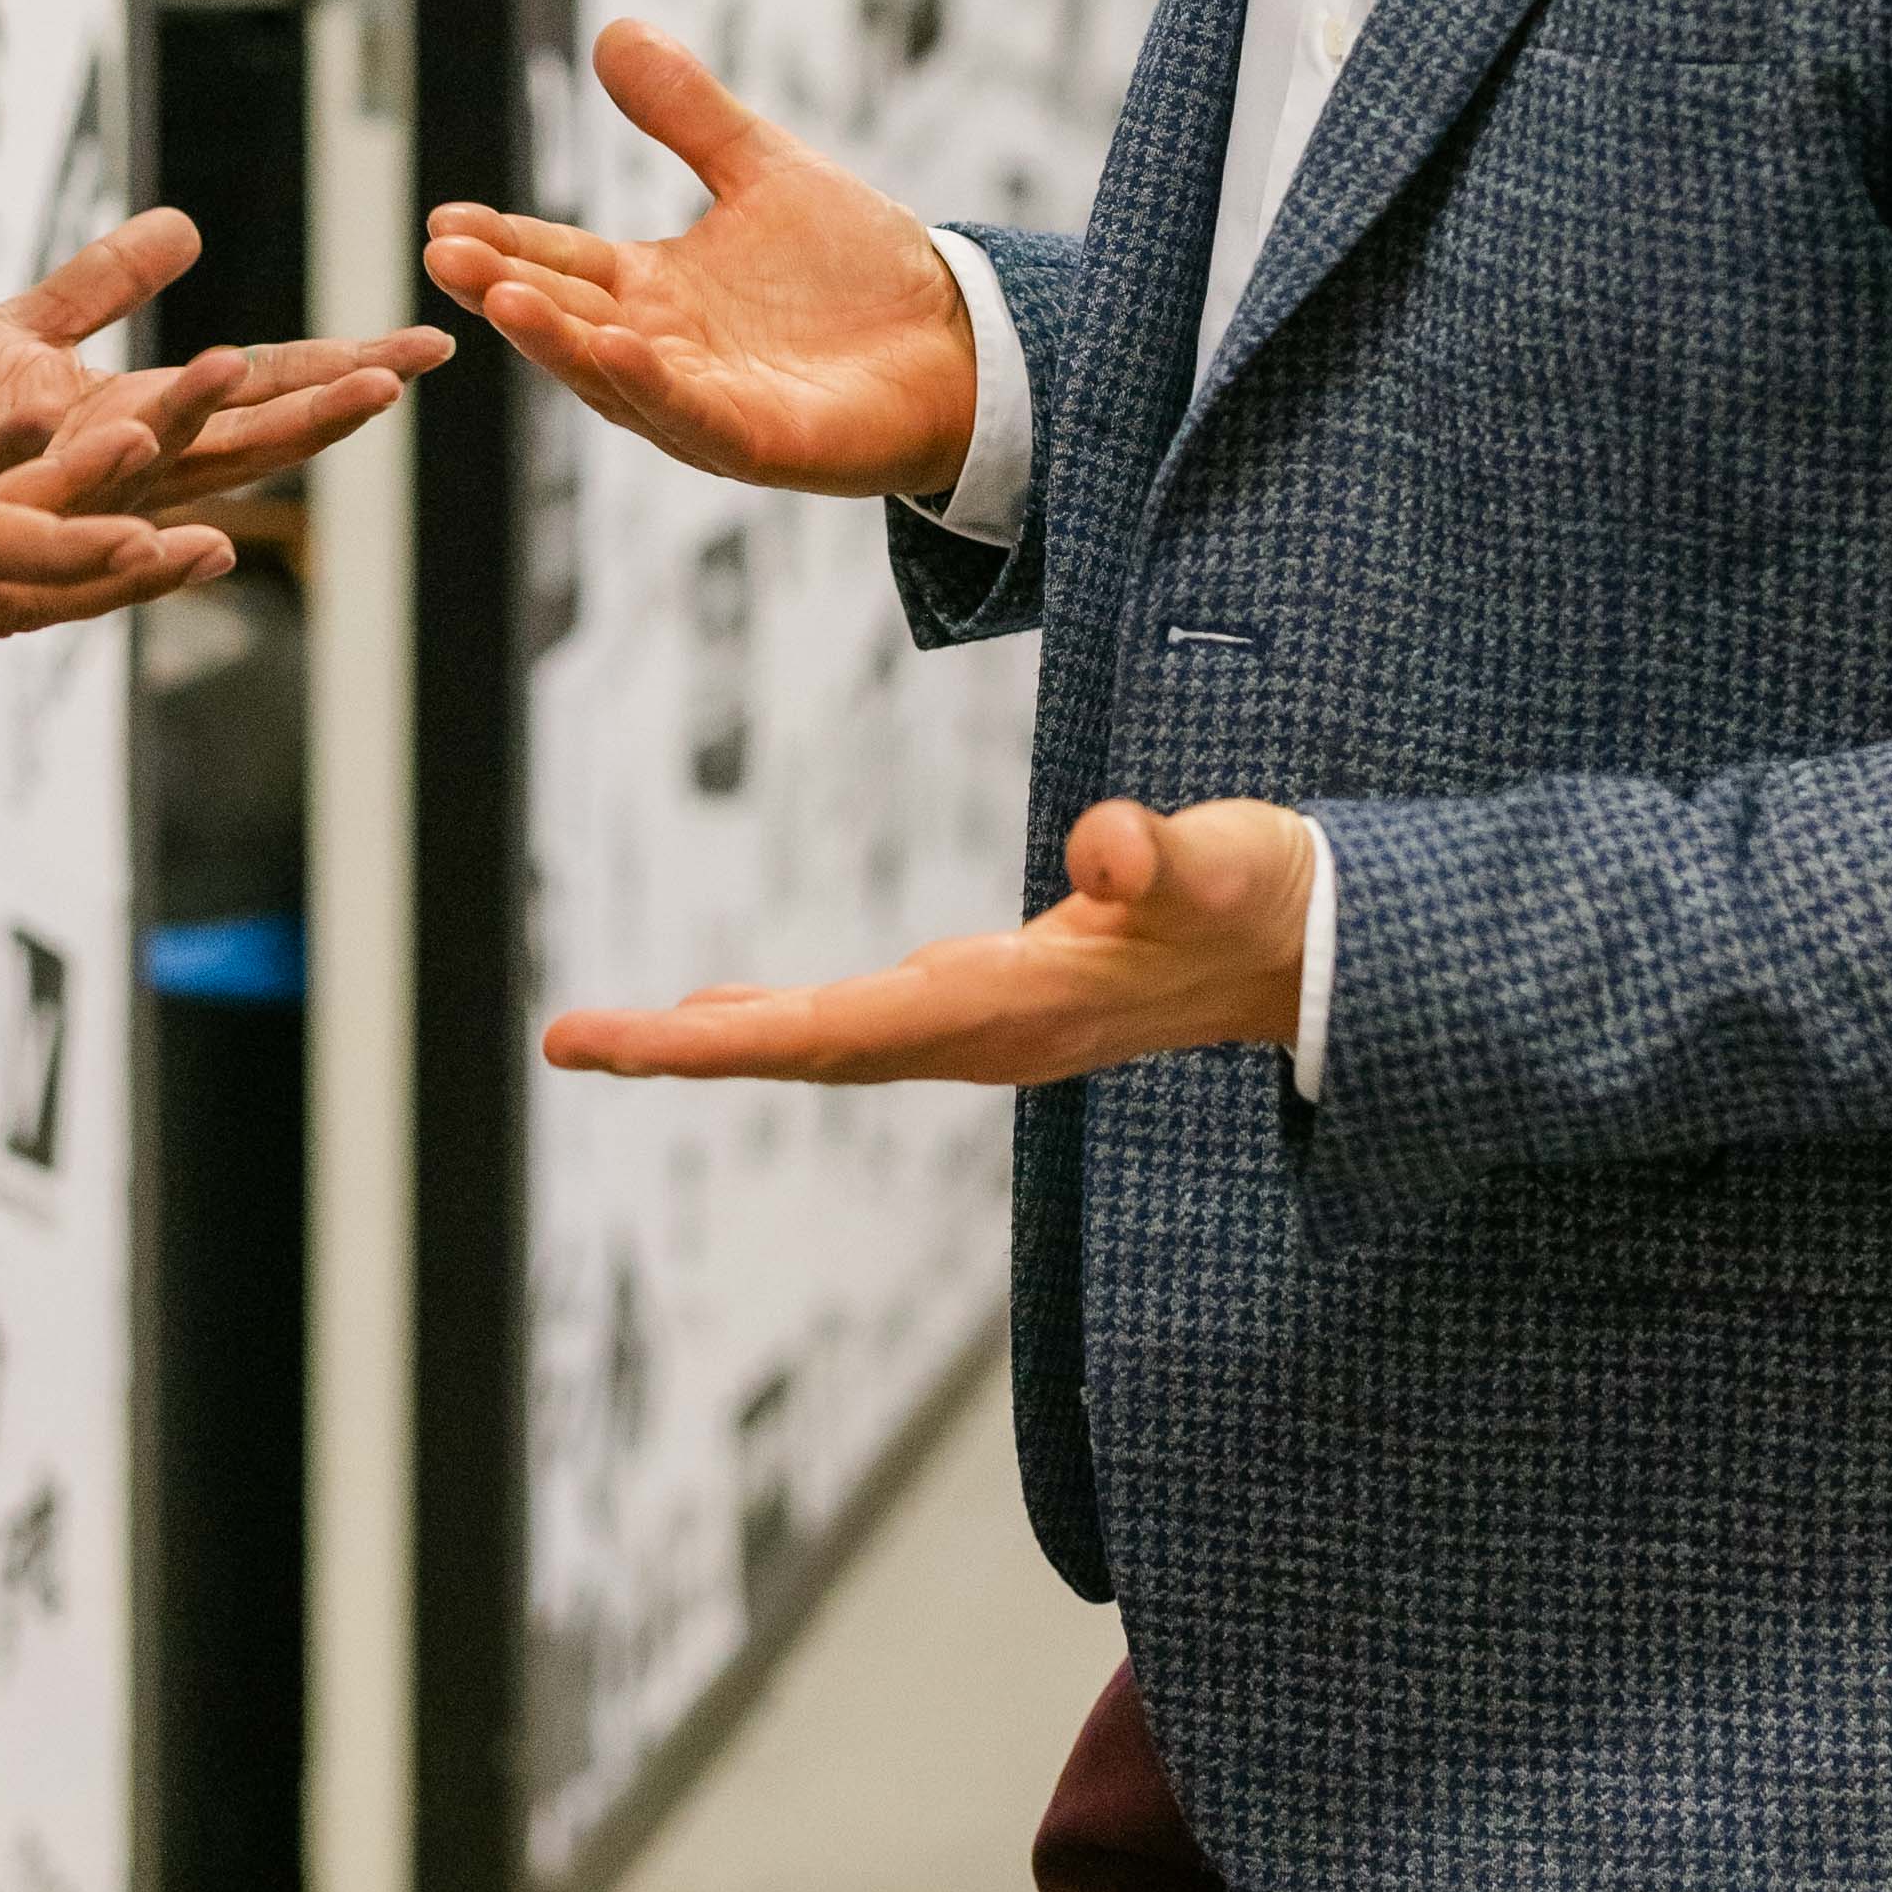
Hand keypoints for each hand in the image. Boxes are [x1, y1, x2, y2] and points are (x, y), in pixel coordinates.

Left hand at [0, 203, 446, 549]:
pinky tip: (127, 444)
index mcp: (133, 427)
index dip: (339, 371)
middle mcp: (111, 476)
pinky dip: (82, 486)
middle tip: (394, 377)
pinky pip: (41, 515)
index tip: (428, 343)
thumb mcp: (19, 332)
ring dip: (195, 426)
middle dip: (310, 411)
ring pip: (140, 472)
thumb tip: (186, 225)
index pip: (256, 394)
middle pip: (232, 441)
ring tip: (243, 367)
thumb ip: (101, 286)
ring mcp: (53, 510)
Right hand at [421, 22, 980, 499]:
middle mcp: (662, 351)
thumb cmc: (858, 271)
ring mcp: (703, 403)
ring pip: (610, 375)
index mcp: (653, 290)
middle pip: (567, 319)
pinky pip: (691, 415)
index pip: (560, 263)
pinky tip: (618, 344)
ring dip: (557, 340)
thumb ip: (688, 114)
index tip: (443, 219)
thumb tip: (613, 30)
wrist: (959, 340)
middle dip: (504, 289)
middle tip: (444, 253)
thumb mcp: (764, 170)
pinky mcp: (758, 441)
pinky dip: (651, 384)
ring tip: (503, 297)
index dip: (503, 244)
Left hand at [543, 793, 1315, 1094]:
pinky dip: (785, 1018)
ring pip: (829, 1041)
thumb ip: (1162, 854)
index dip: (718, 1041)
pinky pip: (862, 1023)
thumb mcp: (1219, 862)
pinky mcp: (1000, 1000)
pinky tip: (741, 1009)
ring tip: (628, 1034)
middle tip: (569, 1040)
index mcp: (1009, 1008)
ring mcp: (988, 1024)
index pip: (834, 1032)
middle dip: (685, 1049)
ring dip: (725, 1038)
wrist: (1322, 951)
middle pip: (806, 1050)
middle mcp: (981, 1034)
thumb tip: (1106, 841)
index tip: (618, 1041)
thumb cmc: (1268, 898)